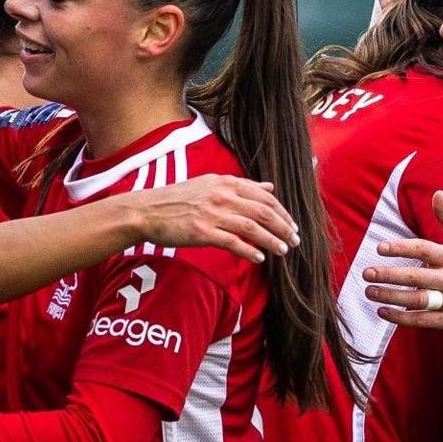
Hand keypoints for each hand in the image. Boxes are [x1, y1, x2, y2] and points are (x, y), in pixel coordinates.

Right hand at [118, 175, 299, 263]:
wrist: (147, 210)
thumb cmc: (178, 199)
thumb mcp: (211, 184)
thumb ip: (242, 186)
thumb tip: (270, 187)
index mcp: (226, 183)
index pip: (265, 197)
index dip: (283, 212)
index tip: (292, 225)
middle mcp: (222, 196)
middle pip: (264, 212)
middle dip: (283, 228)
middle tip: (295, 240)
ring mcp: (212, 214)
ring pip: (252, 228)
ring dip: (272, 241)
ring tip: (283, 251)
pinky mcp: (202, 232)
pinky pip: (233, 243)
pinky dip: (249, 251)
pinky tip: (259, 258)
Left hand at [363, 191, 442, 330]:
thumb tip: (438, 193)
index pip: (424, 250)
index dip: (401, 248)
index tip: (380, 247)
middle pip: (416, 277)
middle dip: (389, 275)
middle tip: (367, 272)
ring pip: (417, 300)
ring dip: (390, 297)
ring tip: (369, 291)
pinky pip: (421, 320)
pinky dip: (400, 317)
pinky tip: (382, 311)